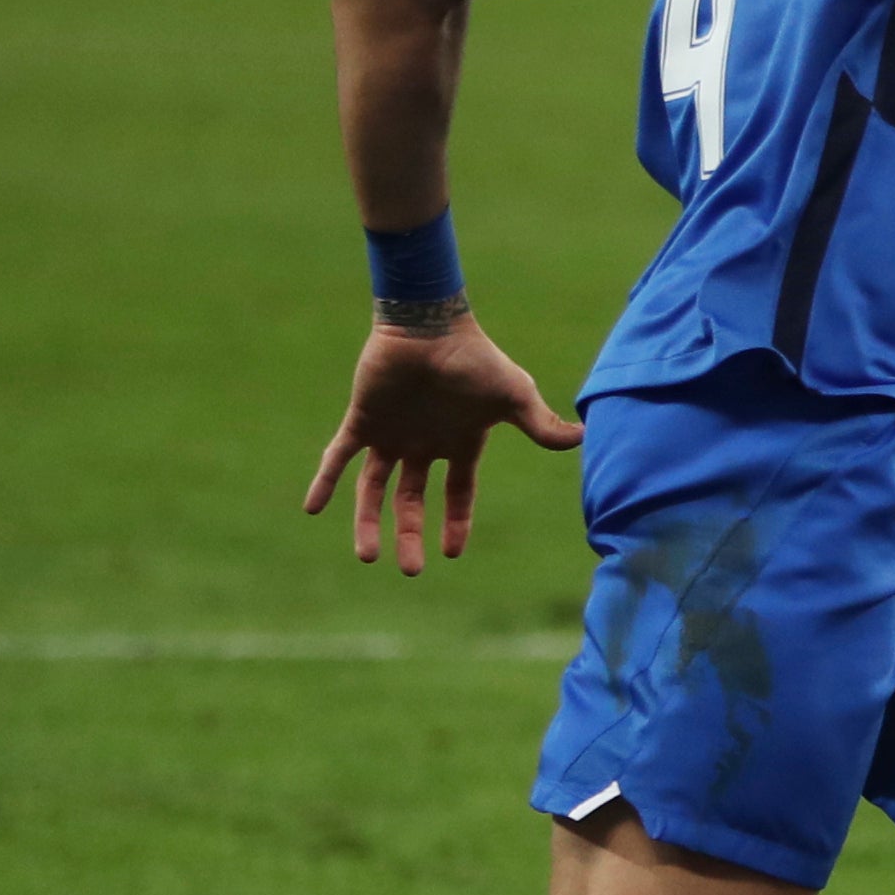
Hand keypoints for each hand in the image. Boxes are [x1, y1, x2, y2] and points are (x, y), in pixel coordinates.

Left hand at [303, 315, 583, 575]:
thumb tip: (582, 439)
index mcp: (459, 443)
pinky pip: (340, 456)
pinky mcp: (363, 420)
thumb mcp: (514, 395)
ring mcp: (391, 434)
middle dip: (410, 534)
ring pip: (374, 488)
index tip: (451, 553)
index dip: (456, 522)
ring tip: (367, 557)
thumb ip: (540, 424)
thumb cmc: (475, 358)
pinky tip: (312, 508)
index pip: (458, 493)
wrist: (429, 325)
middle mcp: (423, 444)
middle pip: (412, 500)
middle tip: (411, 570)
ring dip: (369, 521)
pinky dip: (326, 481)